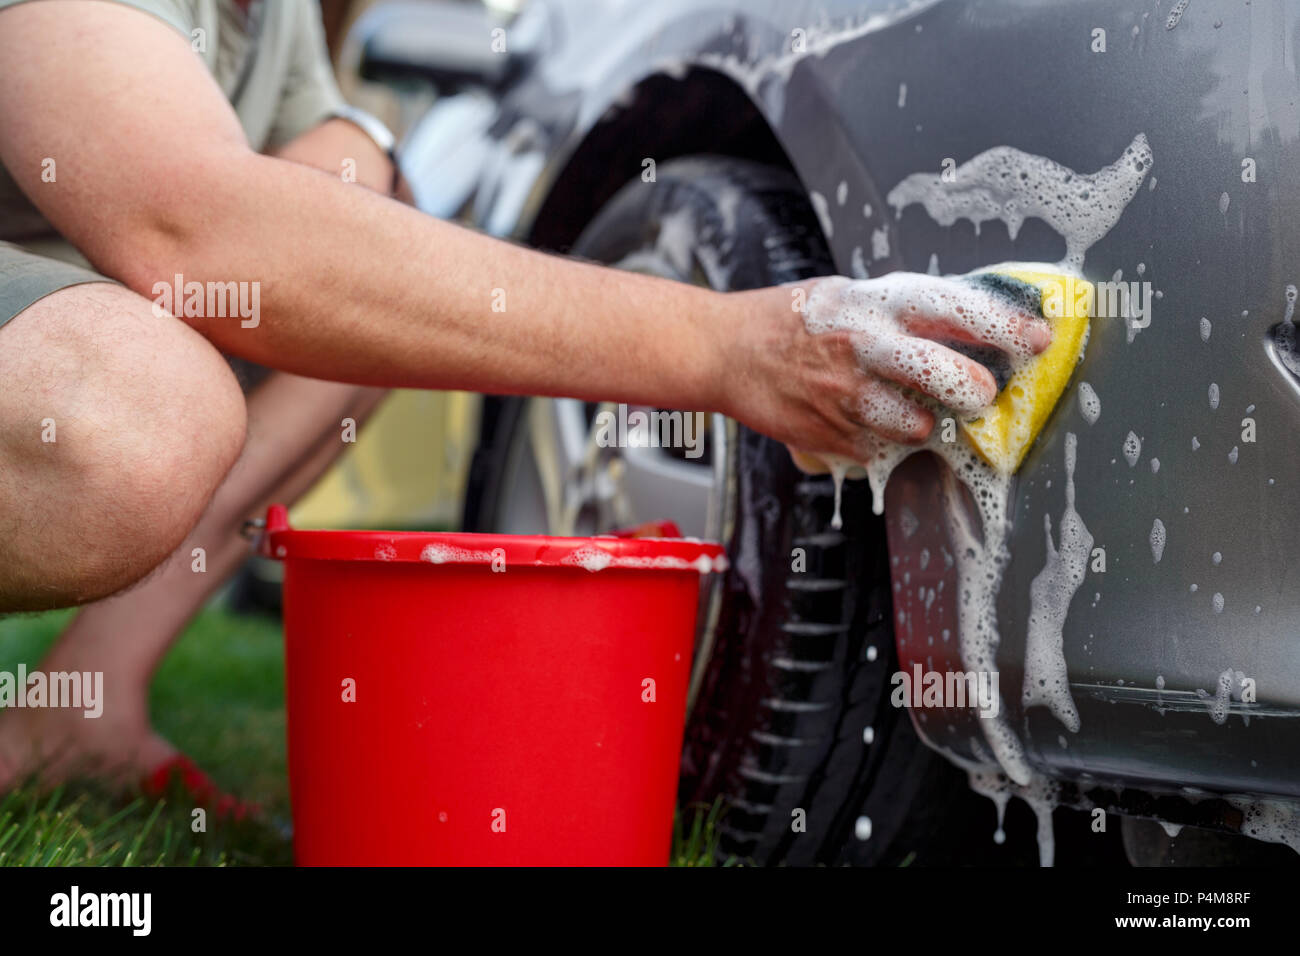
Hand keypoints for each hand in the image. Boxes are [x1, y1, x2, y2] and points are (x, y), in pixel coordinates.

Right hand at [718, 274, 1050, 461]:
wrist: (726, 350)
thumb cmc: (795, 319)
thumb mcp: (853, 294)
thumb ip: (908, 312)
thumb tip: (975, 325)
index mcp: (876, 304)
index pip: (954, 309)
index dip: (1003, 326)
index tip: (1038, 340)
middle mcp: (865, 347)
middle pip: (946, 376)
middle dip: (975, 389)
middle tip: (978, 392)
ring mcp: (847, 397)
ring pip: (917, 425)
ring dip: (923, 422)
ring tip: (906, 406)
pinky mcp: (832, 436)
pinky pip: (882, 448)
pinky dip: (884, 439)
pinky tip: (863, 419)